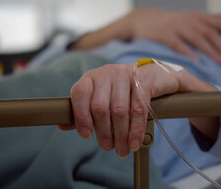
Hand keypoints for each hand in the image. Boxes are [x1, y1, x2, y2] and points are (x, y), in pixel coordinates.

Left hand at [59, 62, 216, 157]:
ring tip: (124, 149)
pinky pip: (138, 108)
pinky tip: (135, 141)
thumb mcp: (104, 97)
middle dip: (105, 133)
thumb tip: (63, 125)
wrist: (157, 76)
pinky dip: (136, 129)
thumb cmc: (126, 91)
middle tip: (110, 148)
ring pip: (119, 110)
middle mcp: (107, 72)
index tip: (87, 136)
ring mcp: (126, 73)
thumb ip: (85, 111)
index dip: (81, 117)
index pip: (79, 94)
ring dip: (121, 135)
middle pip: (100, 107)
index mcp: (92, 77)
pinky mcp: (144, 79)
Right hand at [124, 9, 220, 64]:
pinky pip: (178, 45)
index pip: (219, 23)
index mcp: (197, 16)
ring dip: (210, 51)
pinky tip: (196, 62)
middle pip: (210, 33)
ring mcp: (176, 26)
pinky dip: (188, 53)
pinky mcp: (164, 35)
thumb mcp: (190, 16)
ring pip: (197, 39)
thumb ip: (209, 17)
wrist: (142, 20)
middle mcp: (189, 20)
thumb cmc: (171, 22)